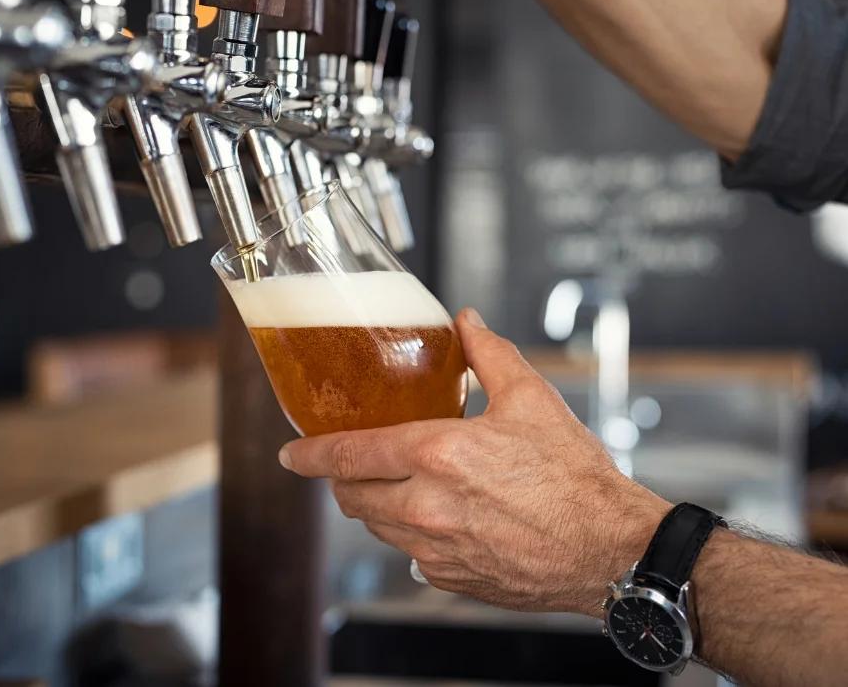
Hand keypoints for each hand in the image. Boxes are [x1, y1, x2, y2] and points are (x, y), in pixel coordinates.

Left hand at [279, 308, 670, 615]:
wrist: (609, 548)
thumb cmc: (574, 476)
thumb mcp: (531, 399)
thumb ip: (489, 354)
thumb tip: (466, 322)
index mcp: (439, 455)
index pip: (349, 454)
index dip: (311, 454)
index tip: (291, 454)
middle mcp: (428, 507)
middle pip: (353, 496)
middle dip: (341, 479)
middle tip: (351, 464)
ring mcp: (437, 550)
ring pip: (377, 528)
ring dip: (375, 505)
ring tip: (397, 484)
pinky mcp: (452, 580)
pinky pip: (410, 556)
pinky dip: (410, 534)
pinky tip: (438, 516)